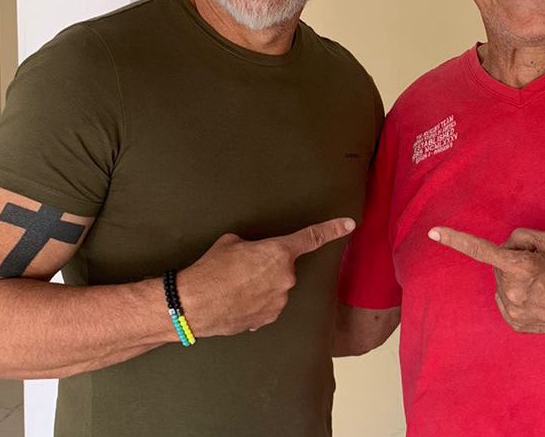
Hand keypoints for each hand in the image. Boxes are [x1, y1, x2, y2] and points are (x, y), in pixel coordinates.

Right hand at [177, 217, 354, 336]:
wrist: (194, 303)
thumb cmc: (211, 269)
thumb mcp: (231, 242)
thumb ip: (253, 245)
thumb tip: (253, 253)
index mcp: (279, 253)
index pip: (312, 237)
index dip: (333, 229)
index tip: (349, 224)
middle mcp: (285, 278)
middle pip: (283, 267)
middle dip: (266, 267)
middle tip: (240, 269)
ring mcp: (278, 301)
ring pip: (275, 288)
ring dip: (260, 286)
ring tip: (233, 287)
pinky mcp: (267, 319)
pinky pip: (266, 306)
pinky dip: (254, 303)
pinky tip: (235, 301)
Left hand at [429, 226, 544, 338]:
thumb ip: (523, 237)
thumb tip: (506, 245)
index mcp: (522, 268)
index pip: (482, 251)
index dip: (456, 240)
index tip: (433, 232)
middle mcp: (512, 292)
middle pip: (498, 263)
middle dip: (513, 258)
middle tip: (543, 265)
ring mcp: (513, 311)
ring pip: (501, 281)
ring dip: (516, 277)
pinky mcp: (515, 324)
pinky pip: (505, 299)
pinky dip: (517, 293)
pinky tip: (540, 297)